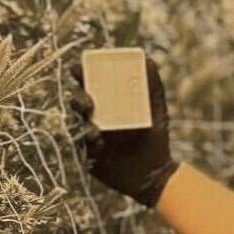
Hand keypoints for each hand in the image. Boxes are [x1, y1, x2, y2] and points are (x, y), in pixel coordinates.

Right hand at [67, 57, 180, 208]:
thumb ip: (154, 86)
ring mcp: (92, 137)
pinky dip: (89, 143)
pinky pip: (83, 147)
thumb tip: (149, 59)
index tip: (79, 69)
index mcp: (108, 103)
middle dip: (78, 99)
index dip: (81, 74)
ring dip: (82, 124)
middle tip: (89, 102)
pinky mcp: (90, 156)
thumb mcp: (156, 111)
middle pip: (78, 102)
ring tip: (95, 130)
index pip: (89, 84)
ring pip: (77, 125)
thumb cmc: (156, 139)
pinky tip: (100, 143)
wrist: (155, 174)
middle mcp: (96, 117)